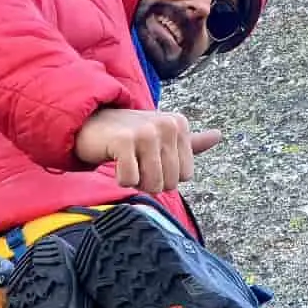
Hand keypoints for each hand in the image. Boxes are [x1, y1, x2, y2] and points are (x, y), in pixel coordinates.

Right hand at [73, 107, 223, 192]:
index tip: (148, 159)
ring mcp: (145, 131)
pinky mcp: (124, 141)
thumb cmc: (128, 134)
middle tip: (134, 162)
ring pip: (152, 184)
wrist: (89, 123)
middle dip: (149, 181)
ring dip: (135, 181)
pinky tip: (114, 161)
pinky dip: (120, 179)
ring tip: (125, 162)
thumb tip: (219, 135)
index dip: (164, 176)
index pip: (185, 176)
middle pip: (170, 183)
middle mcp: (167, 125)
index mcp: (180, 125)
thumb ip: (189, 142)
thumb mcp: (161, 136)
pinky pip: (130, 180)